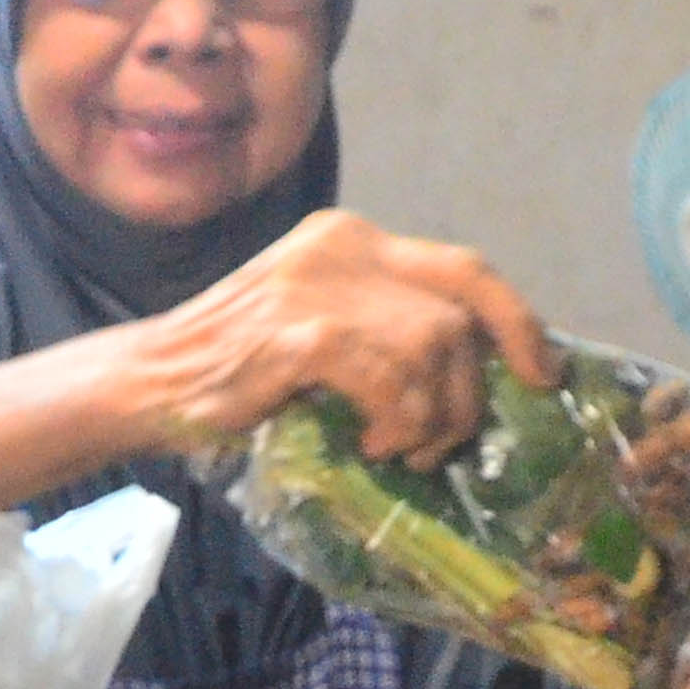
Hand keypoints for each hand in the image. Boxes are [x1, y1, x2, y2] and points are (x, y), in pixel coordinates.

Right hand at [133, 209, 556, 465]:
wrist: (148, 381)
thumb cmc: (234, 370)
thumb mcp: (320, 327)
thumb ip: (385, 328)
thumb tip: (472, 374)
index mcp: (351, 239)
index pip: (464, 267)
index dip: (516, 320)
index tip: (541, 373)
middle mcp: (341, 247)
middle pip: (459, 310)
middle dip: (473, 388)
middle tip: (451, 442)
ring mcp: (318, 285)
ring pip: (433, 347)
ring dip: (433, 417)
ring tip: (398, 449)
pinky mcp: (299, 333)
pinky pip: (390, 379)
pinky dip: (396, 422)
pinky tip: (369, 445)